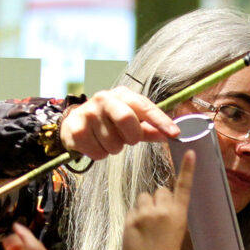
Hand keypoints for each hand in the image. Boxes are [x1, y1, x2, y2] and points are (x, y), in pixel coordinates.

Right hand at [59, 86, 180, 159]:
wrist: (75, 122)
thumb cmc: (110, 121)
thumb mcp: (132, 121)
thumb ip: (150, 129)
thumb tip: (170, 135)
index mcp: (123, 95)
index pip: (145, 107)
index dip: (160, 120)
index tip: (175, 133)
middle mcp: (104, 99)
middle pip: (126, 119)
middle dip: (132, 136)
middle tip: (129, 140)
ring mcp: (87, 112)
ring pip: (112, 142)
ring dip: (115, 148)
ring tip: (109, 140)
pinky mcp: (75, 128)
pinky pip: (97, 152)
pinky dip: (100, 154)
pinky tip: (96, 145)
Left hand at [118, 151, 195, 249]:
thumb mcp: (177, 235)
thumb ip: (172, 216)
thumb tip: (163, 203)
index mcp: (180, 216)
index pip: (184, 186)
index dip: (188, 168)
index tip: (190, 152)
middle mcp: (164, 211)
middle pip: (161, 190)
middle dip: (159, 199)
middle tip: (158, 218)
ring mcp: (145, 213)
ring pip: (145, 196)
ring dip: (146, 205)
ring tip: (146, 225)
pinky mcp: (131, 217)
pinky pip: (134, 207)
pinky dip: (135, 215)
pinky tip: (138, 231)